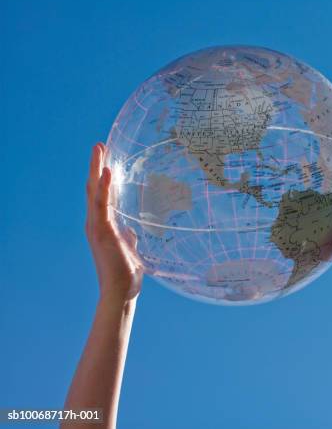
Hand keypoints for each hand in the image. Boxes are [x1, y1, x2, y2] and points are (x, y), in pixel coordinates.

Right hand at [86, 143, 142, 302]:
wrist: (122, 291)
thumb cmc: (126, 272)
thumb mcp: (130, 247)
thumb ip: (128, 236)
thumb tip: (132, 230)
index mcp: (103, 224)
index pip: (101, 194)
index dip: (102, 175)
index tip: (106, 156)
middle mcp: (96, 222)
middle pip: (94, 188)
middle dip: (96, 165)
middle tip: (99, 144)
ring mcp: (97, 226)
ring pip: (94, 191)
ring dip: (97, 169)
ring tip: (99, 149)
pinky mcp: (102, 231)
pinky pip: (102, 204)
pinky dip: (103, 187)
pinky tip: (106, 172)